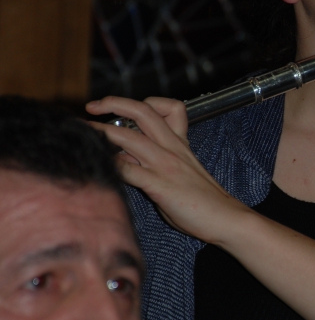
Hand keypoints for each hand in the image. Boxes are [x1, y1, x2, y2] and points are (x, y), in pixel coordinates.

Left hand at [85, 96, 249, 242]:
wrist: (225, 217)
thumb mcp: (183, 171)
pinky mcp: (160, 185)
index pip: (168, 107)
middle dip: (114, 103)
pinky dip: (111, 165)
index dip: (143, 102)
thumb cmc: (204, 201)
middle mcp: (172, 148)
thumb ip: (156, 162)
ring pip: (130, 137)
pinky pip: (129, 169)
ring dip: (102, 132)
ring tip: (83, 131)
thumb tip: (126, 161)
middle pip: (143, 111)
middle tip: (92, 106)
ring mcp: (166, 165)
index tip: (122, 109)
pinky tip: (100, 167)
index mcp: (180, 143)